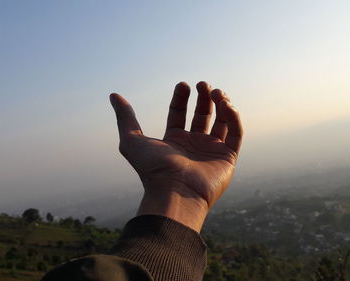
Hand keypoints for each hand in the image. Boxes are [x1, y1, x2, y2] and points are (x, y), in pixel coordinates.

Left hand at [110, 81, 242, 231]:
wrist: (175, 192)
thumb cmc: (153, 170)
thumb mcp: (132, 140)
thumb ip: (125, 117)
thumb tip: (114, 95)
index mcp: (174, 141)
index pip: (179, 113)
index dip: (181, 98)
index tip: (183, 85)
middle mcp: (194, 145)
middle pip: (202, 115)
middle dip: (204, 98)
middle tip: (203, 84)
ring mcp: (212, 151)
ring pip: (222, 122)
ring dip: (222, 104)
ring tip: (217, 92)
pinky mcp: (228, 157)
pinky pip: (236, 133)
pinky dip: (234, 118)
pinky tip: (226, 105)